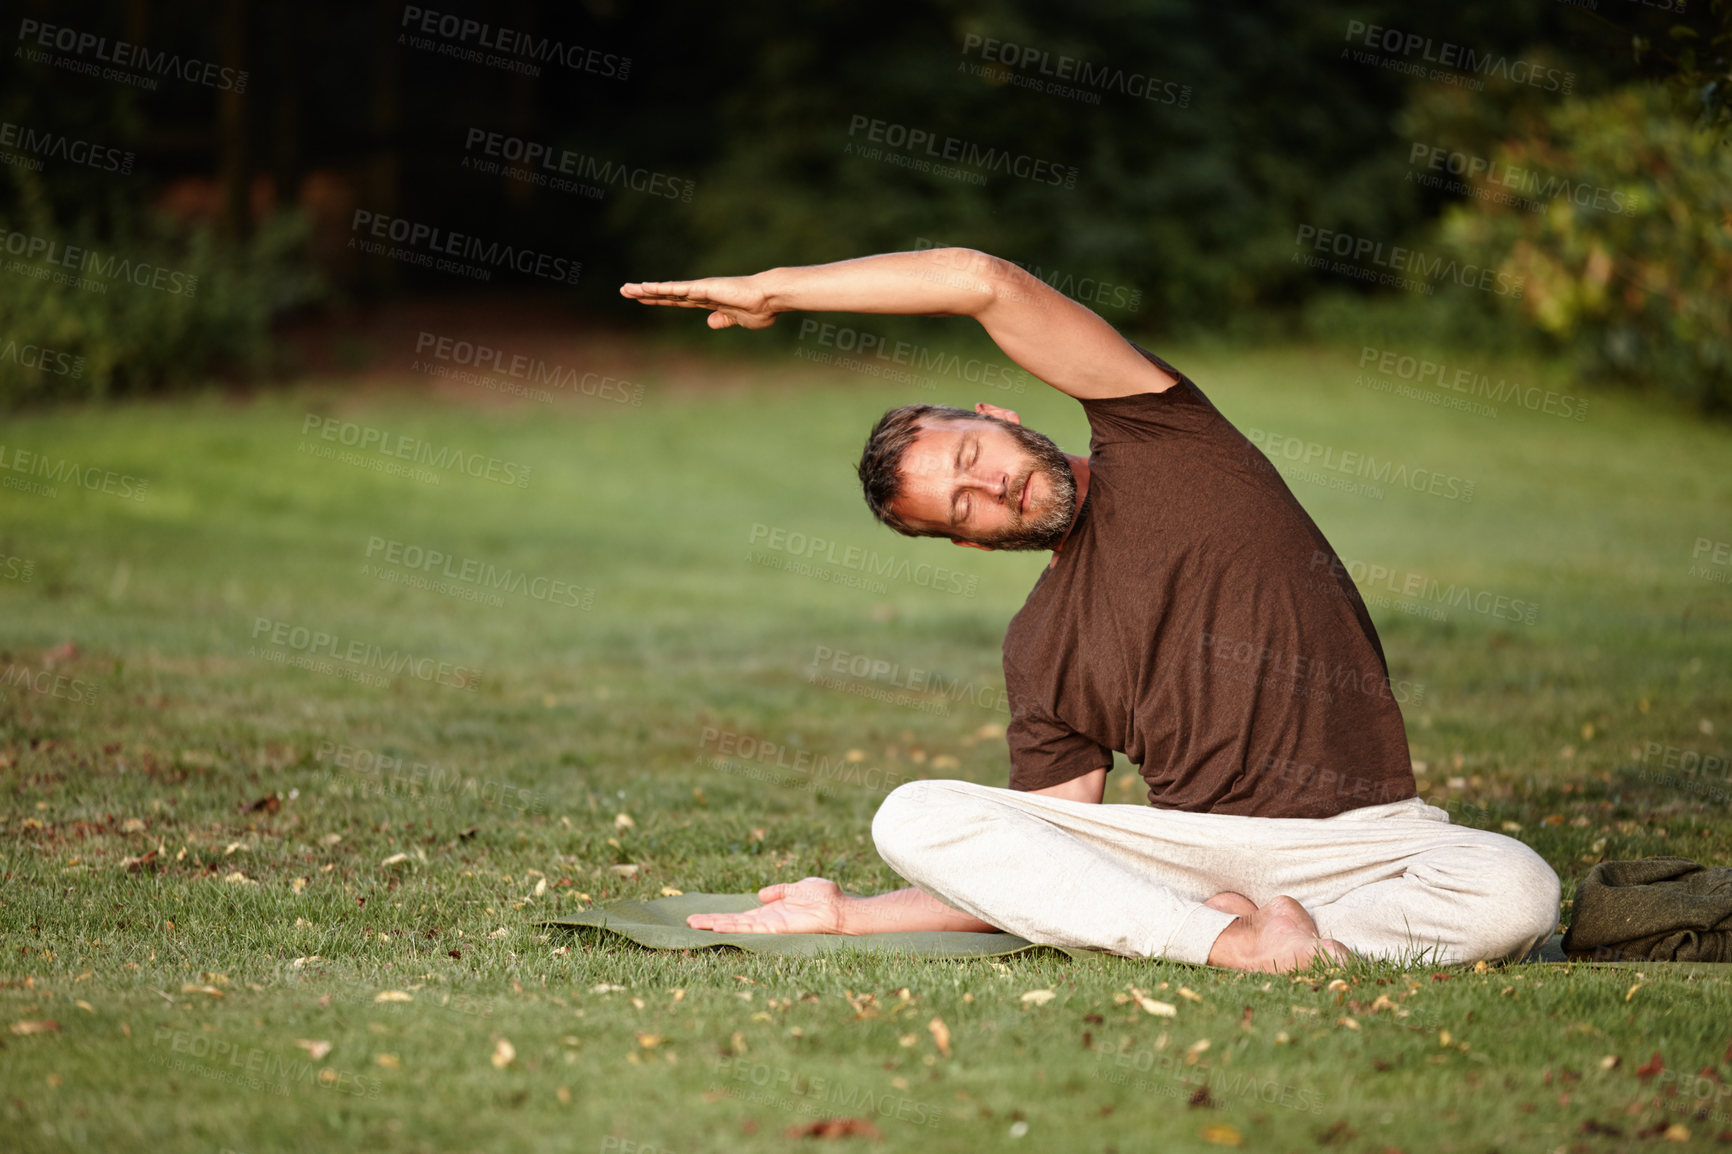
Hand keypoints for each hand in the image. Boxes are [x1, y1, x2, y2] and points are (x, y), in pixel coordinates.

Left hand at [619, 275, 777, 329]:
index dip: (659, 298)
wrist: (769, 299)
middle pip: (667, 293)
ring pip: (667, 289)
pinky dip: (661, 289)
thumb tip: (711, 323)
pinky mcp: (704, 288)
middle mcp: (700, 292)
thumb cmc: (760, 309)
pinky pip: (678, 289)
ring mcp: (701, 289)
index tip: (643, 298)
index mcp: (707, 300)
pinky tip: (645, 288)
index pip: (677, 299)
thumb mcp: (738, 319)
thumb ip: (723, 319)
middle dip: (645, 293)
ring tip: (626, 289)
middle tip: (624, 290)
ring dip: (646, 290)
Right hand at [685, 876, 848, 933]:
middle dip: (711, 922)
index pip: (741, 916)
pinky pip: (751, 929)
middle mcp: (767, 921)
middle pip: (733, 923)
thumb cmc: (825, 898)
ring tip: (695, 924)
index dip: (723, 916)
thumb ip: (780, 890)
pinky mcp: (776, 928)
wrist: (840, 908)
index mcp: (771, 911)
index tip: (703, 916)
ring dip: (716, 925)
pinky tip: (718, 927)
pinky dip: (734, 928)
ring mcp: (771, 926)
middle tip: (688, 921)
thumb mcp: (798, 887)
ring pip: (737, 927)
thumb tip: (760, 894)